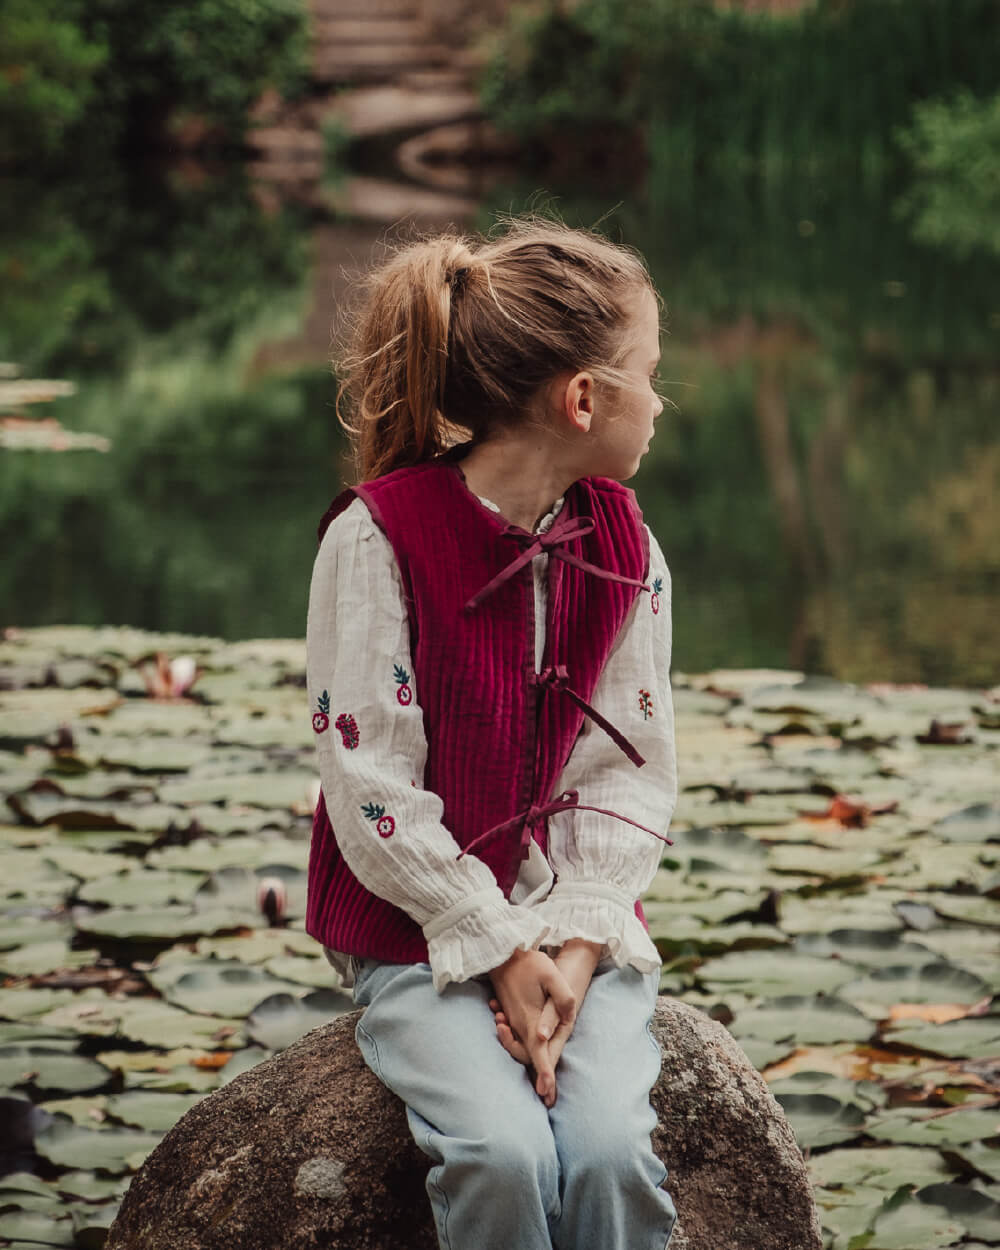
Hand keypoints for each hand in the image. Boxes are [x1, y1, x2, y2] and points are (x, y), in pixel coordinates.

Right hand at [489, 948, 575, 1107]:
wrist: (500, 952)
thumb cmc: (528, 962)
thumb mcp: (552, 975)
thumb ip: (563, 997)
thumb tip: (568, 1017)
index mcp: (530, 1019)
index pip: (539, 1052)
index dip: (544, 1072)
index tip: (547, 1092)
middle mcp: (519, 1024)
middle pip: (529, 1056)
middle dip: (539, 1076)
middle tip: (549, 1098)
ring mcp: (512, 1019)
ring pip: (522, 1048)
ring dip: (532, 1061)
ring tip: (545, 1078)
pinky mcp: (509, 1013)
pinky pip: (516, 1036)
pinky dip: (521, 1046)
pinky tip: (535, 1046)